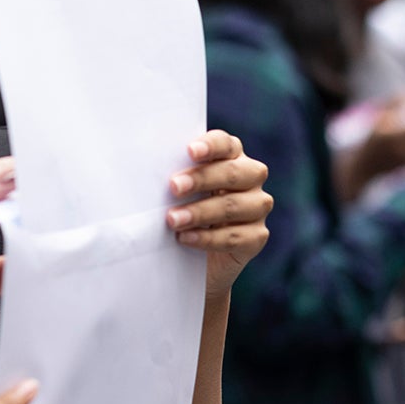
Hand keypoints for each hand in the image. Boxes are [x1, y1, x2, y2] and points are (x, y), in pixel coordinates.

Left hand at [167, 130, 271, 297]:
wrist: (189, 259)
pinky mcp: (256, 237)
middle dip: (202, 179)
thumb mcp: (174, 193)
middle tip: (173, 187)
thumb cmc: (178, 211)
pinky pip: (236, 236)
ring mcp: (257, 207)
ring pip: (235, 206)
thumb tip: (147, 167)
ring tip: (172, 220)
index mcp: (231, 157)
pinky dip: (208, 238)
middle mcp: (250, 178)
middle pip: (233, 173)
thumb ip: (174, 178)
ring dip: (201, 212)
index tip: (190, 152)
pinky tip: (186, 238)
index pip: (226, 144)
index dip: (211, 146)